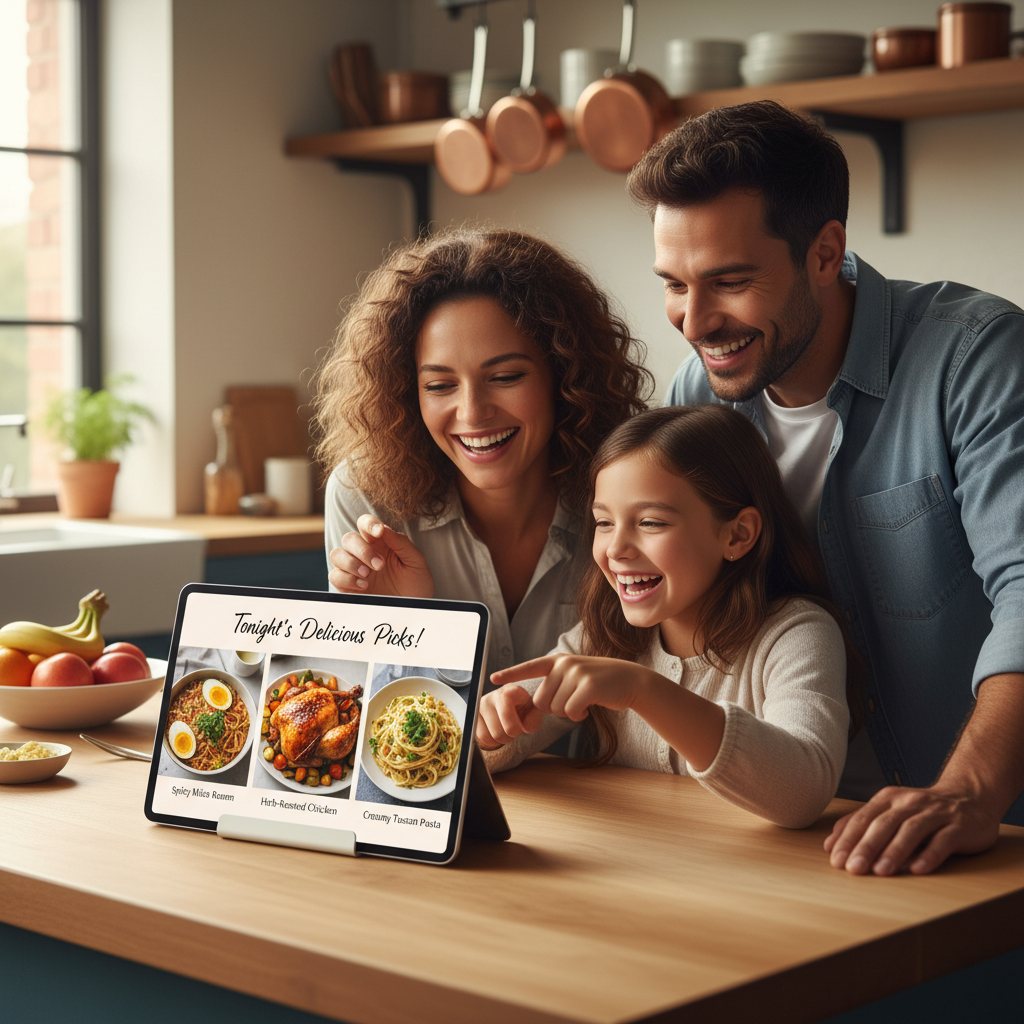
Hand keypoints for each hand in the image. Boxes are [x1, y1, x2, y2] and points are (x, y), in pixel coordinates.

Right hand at [328, 514, 433, 597]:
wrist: (414, 608)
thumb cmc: (416, 583)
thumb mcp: (415, 561)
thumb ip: (401, 542)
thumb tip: (383, 528)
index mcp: (380, 542)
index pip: (365, 524)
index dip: (368, 524)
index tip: (378, 532)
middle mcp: (364, 553)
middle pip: (349, 539)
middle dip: (362, 550)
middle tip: (379, 566)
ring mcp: (354, 569)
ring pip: (336, 554)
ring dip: (350, 563)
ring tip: (368, 575)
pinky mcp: (348, 586)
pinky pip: (335, 576)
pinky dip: (346, 579)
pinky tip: (363, 586)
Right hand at [476, 685, 544, 749]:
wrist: (517, 706)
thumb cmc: (526, 710)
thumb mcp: (534, 714)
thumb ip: (534, 720)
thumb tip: (525, 728)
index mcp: (510, 691)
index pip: (506, 715)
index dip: (516, 728)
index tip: (522, 724)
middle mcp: (493, 695)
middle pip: (499, 732)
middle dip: (510, 735)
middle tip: (515, 726)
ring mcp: (480, 704)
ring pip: (490, 736)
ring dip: (502, 739)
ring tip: (507, 727)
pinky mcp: (473, 714)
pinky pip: (481, 737)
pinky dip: (492, 740)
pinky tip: (499, 730)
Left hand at [493, 654, 644, 722]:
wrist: (630, 680)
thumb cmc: (599, 683)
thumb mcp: (574, 676)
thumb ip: (555, 683)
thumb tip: (535, 704)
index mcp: (557, 661)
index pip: (529, 667)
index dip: (510, 674)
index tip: (492, 679)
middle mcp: (564, 663)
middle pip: (541, 700)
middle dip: (554, 708)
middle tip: (573, 701)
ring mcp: (576, 673)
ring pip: (555, 708)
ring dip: (568, 712)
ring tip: (583, 700)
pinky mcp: (588, 686)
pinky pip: (570, 712)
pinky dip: (578, 715)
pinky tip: (590, 707)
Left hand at [823, 782, 1001, 875]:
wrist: (970, 797)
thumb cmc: (922, 810)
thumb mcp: (890, 811)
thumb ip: (862, 824)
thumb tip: (830, 845)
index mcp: (889, 798)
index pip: (863, 818)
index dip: (848, 839)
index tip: (836, 860)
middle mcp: (910, 802)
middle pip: (884, 824)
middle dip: (866, 847)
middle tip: (853, 869)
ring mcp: (936, 813)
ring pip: (911, 830)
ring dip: (894, 851)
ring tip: (881, 871)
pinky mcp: (959, 826)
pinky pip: (943, 841)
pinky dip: (930, 855)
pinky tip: (918, 869)